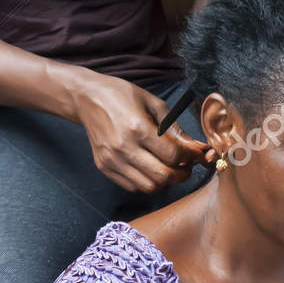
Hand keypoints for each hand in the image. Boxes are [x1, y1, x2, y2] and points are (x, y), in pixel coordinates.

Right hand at [73, 73, 213, 192]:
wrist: (86, 98)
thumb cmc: (120, 95)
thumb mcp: (153, 103)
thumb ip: (175, 127)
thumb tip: (194, 147)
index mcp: (137, 128)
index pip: (173, 154)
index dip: (191, 157)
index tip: (197, 154)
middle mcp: (123, 147)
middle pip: (163, 176)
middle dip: (182, 174)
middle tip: (187, 166)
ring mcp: (112, 160)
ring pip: (148, 186)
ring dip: (165, 181)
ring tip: (169, 168)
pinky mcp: (104, 167)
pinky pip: (132, 186)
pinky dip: (147, 182)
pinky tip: (151, 169)